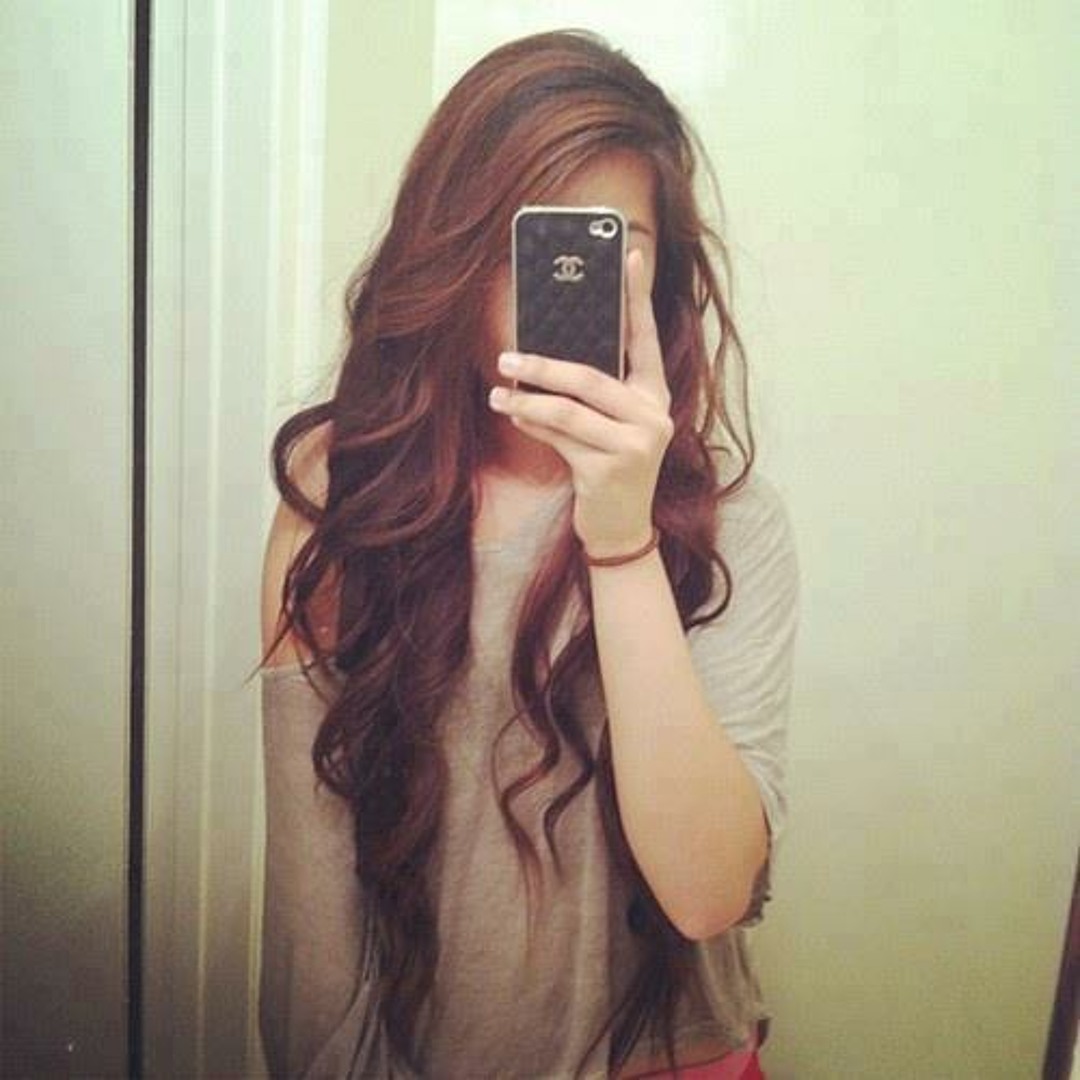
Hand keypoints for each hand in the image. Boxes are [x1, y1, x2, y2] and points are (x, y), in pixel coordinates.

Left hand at [488, 249, 672, 558]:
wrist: (622, 527)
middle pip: (592, 376)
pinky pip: (560, 438)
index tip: (631, 255)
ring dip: (527, 400)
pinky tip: (517, 418)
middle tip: (508, 355)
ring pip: (569, 410)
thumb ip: (588, 395)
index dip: (637, 297)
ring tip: (498, 395)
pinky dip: (534, 426)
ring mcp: (635, 444)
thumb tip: (541, 356)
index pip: (645, 338)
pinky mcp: (610, 469)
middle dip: (544, 364)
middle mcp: (651, 415)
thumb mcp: (608, 427)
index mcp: (654, 395)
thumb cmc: (610, 468)